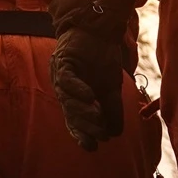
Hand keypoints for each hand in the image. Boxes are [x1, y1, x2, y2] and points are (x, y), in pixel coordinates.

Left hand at [48, 0, 132, 150]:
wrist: (102, 30)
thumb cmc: (104, 58)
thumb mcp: (111, 87)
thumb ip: (111, 109)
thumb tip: (115, 134)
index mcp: (74, 96)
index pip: (74, 120)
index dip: (81, 133)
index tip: (92, 147)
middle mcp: (65, 88)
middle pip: (70, 112)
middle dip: (83, 126)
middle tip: (96, 137)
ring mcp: (62, 74)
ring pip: (67, 98)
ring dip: (81, 111)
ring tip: (96, 120)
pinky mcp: (63, 60)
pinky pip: (67, 79)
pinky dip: (77, 89)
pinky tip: (89, 97)